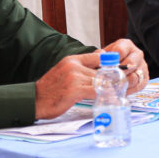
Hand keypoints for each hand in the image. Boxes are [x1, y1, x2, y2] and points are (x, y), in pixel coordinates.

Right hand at [34, 40, 149, 119]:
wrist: (33, 100)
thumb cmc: (50, 90)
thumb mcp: (64, 72)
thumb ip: (80, 69)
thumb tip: (98, 68)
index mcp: (72, 59)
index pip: (98, 56)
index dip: (111, 64)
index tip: (120, 71)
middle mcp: (74, 65)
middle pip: (101, 69)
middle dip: (113, 77)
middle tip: (125, 83)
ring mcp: (74, 77)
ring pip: (100, 80)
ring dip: (110, 87)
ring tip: (120, 92)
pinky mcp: (74, 90)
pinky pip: (95, 90)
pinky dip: (104, 94)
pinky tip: (110, 98)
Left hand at [100, 38, 148, 94]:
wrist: (119, 66)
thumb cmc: (109, 60)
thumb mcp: (103, 55)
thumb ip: (98, 55)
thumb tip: (100, 57)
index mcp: (126, 45)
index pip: (120, 51)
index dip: (112, 61)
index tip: (105, 68)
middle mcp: (137, 54)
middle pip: (131, 63)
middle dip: (119, 73)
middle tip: (110, 80)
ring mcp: (142, 66)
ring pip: (135, 76)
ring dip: (124, 83)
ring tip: (114, 87)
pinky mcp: (144, 78)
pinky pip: (138, 86)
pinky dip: (129, 90)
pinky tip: (120, 91)